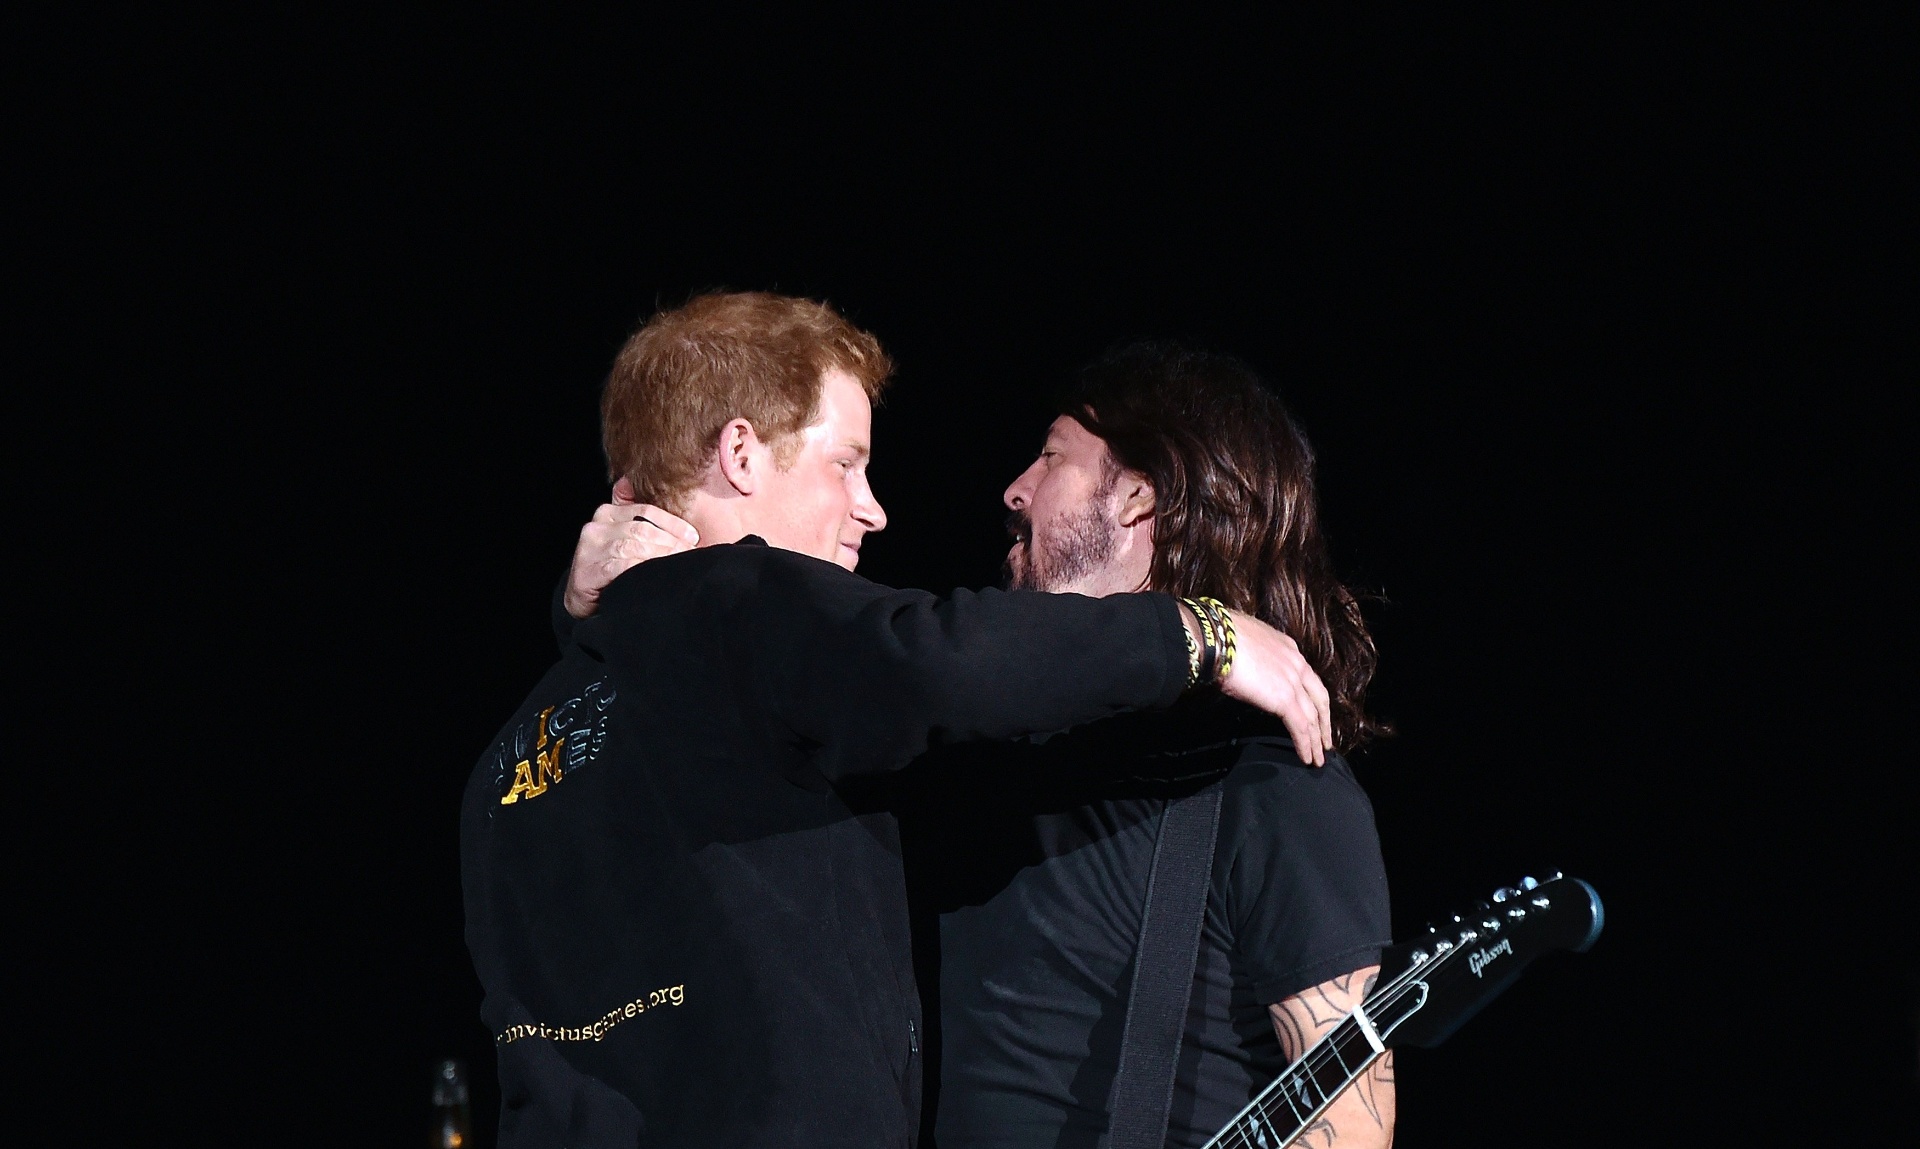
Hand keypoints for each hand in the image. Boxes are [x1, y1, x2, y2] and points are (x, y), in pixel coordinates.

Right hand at [563, 478, 697, 618]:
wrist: (582, 599)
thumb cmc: (610, 569)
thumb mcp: (625, 541)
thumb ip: (646, 525)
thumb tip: (686, 527)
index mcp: (608, 513)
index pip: (647, 511)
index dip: (673, 524)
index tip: (694, 537)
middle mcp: (596, 526)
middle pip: (642, 529)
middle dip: (671, 542)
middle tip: (691, 554)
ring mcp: (590, 548)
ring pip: (633, 546)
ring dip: (660, 556)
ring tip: (679, 565)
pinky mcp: (588, 571)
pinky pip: (621, 565)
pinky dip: (641, 568)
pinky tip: (656, 574)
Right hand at [1215, 609, 1333, 764]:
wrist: (1218, 639)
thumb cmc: (1221, 637)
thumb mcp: (1247, 643)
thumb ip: (1256, 657)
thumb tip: (1249, 669)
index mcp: (1288, 648)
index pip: (1306, 676)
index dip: (1312, 696)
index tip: (1314, 710)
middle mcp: (1297, 664)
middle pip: (1319, 698)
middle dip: (1324, 721)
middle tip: (1325, 740)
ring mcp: (1293, 682)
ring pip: (1313, 717)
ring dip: (1316, 740)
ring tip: (1317, 758)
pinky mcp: (1285, 700)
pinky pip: (1301, 728)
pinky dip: (1305, 745)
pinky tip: (1306, 758)